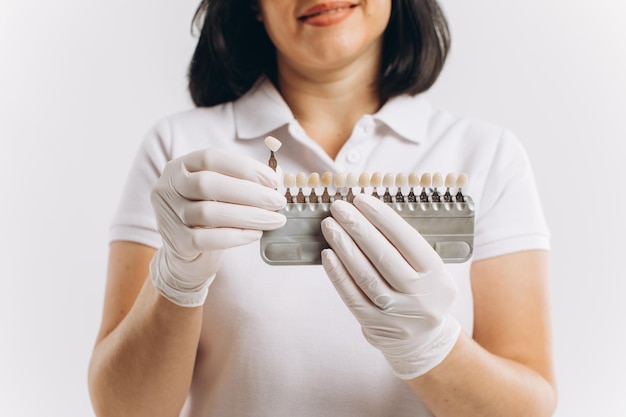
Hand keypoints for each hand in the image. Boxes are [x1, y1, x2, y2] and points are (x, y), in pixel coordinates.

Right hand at [150, 148, 285, 306]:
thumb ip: (242, 181)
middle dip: (250, 192)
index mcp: (181, 166)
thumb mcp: (220, 192)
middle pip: (208, 184)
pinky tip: (255, 234)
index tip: (272, 179)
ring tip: (274, 220)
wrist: (184, 253)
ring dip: (249, 215)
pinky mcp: (176, 242)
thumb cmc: (208, 215)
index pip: (211, 157)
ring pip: (209, 212)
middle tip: (278, 202)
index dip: (244, 166)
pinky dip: (236, 236)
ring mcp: (170, 215)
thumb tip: (276, 176)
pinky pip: (207, 239)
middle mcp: (169, 187)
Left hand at [320, 194, 460, 378]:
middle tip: (340, 208)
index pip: (408, 240)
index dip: (382, 218)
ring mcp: (396, 313)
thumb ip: (407, 247)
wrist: (424, 341)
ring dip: (344, 247)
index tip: (361, 200)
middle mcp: (419, 296)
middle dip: (358, 228)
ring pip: (365, 276)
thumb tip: (369, 213)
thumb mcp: (430, 270)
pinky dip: (338, 274)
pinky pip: (352, 296)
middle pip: (384, 256)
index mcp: (436, 275)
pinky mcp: (374, 325)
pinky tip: (328, 255)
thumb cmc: (422, 292)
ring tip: (330, 226)